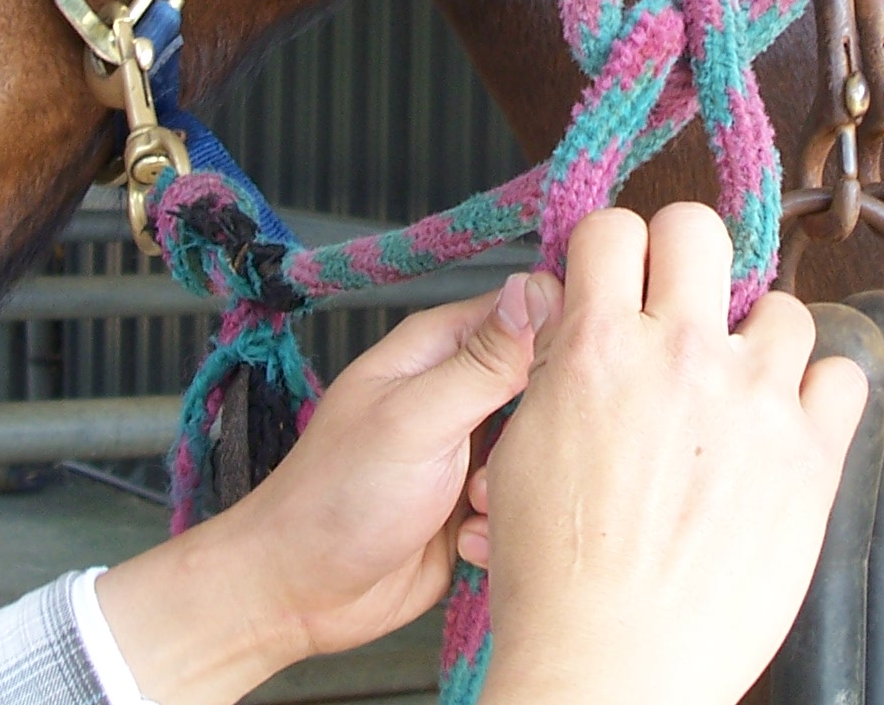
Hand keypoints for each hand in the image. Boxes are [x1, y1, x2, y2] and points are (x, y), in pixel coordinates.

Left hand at [97, 277, 537, 704]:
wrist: (300, 593)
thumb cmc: (337, 498)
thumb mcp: (416, 419)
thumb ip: (483, 362)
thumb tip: (535, 290)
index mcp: (437, 350)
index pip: (525, 308)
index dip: (561, 331)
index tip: (583, 368)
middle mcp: (457, 392)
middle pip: (542, 381)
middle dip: (545, 422)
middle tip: (512, 454)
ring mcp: (466, 448)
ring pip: (538, 447)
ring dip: (521, 481)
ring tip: (475, 504)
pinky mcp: (474, 504)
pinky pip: (522, 501)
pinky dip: (505, 524)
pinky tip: (469, 542)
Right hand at [471, 205, 869, 704]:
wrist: (616, 667)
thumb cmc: (558, 583)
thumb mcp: (523, 453)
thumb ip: (557, 369)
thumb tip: (570, 314)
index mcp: (598, 350)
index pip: (613, 230)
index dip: (613, 250)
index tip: (620, 274)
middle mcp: (680, 357)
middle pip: (698, 228)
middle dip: (683, 255)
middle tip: (680, 300)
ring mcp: (753, 401)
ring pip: (782, 304)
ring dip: (757, 336)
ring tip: (736, 382)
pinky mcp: (809, 454)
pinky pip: (842, 378)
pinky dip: (818, 392)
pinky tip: (786, 419)